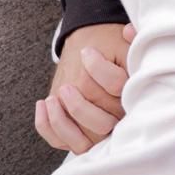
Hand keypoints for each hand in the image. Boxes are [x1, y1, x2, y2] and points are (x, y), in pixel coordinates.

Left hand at [34, 22, 134, 153]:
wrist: (101, 56)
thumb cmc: (110, 49)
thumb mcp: (122, 43)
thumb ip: (130, 39)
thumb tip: (127, 32)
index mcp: (131, 95)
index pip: (117, 89)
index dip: (99, 71)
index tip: (87, 52)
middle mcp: (118, 117)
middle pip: (102, 125)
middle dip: (79, 107)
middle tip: (67, 87)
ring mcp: (98, 129)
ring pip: (82, 142)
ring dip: (62, 121)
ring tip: (53, 99)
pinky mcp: (78, 132)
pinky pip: (61, 141)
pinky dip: (47, 127)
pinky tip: (43, 104)